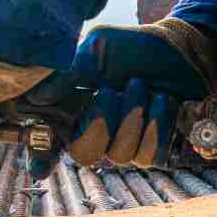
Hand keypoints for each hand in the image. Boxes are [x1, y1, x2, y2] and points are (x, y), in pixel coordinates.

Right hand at [21, 19, 216, 174]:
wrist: (178, 51)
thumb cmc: (133, 48)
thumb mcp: (97, 49)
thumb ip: (70, 72)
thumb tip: (38, 97)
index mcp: (74, 109)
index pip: (49, 142)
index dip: (41, 157)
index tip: (40, 168)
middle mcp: (96, 132)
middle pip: (84, 154)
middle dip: (99, 124)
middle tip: (109, 92)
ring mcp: (124, 143)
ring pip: (119, 154)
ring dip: (132, 117)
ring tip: (140, 86)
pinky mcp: (153, 147)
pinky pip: (148, 156)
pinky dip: (156, 126)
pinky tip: (160, 101)